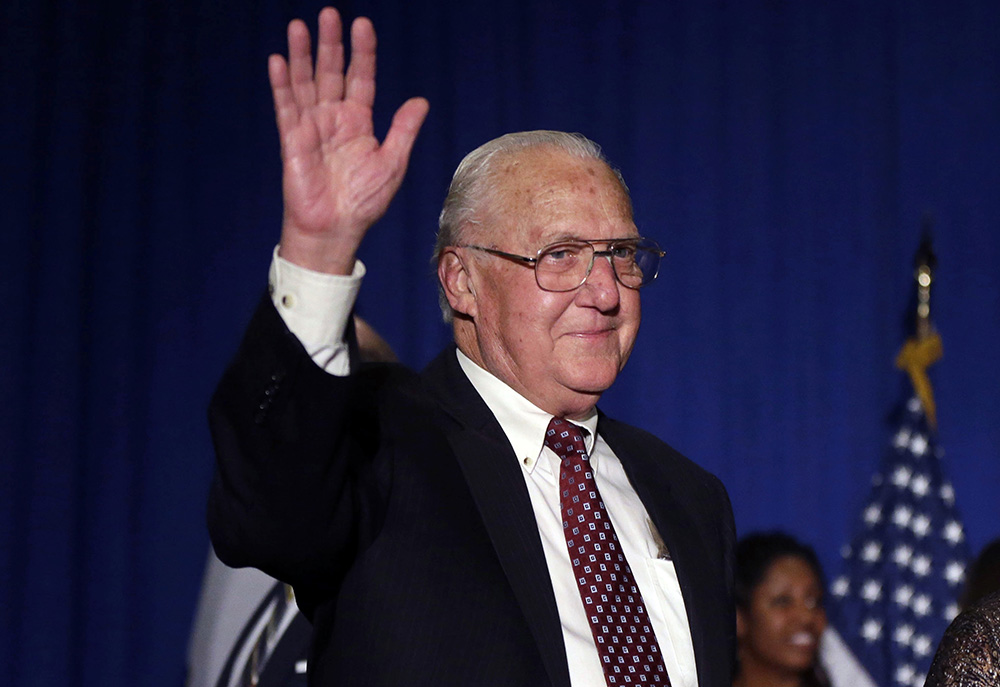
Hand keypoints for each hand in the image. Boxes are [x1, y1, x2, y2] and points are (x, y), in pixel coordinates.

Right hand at [270, 8, 428, 273]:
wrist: (336, 228)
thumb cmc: (364, 202)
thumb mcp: (392, 163)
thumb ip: (402, 130)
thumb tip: (420, 100)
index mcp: (359, 122)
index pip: (361, 78)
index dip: (362, 52)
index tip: (362, 24)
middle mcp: (333, 118)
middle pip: (331, 72)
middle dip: (330, 44)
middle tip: (329, 13)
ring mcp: (311, 126)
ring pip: (305, 82)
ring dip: (301, 55)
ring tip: (299, 26)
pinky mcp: (292, 140)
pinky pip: (286, 107)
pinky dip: (282, 84)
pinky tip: (279, 60)